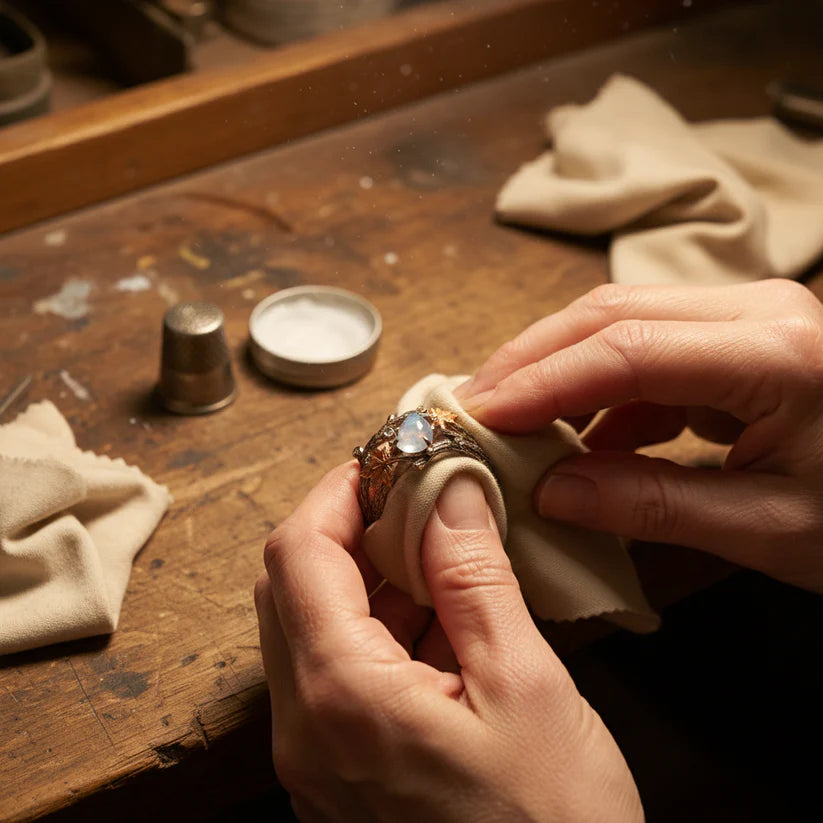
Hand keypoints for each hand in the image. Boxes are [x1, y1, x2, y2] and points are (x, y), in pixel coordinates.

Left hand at [255, 463, 642, 821]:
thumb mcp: (526, 687)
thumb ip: (475, 578)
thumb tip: (449, 488)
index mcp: (341, 700)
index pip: (297, 553)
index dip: (339, 491)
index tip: (390, 461)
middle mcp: (307, 730)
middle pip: (294, 586)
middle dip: (353, 528)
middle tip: (421, 501)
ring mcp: (318, 757)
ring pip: (316, 627)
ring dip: (372, 578)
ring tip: (445, 556)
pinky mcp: (342, 773)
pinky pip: (339, 673)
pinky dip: (382, 629)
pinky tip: (446, 620)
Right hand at [456, 279, 822, 591]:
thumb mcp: (772, 529)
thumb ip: (656, 506)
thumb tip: (552, 492)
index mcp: (778, 353)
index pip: (626, 350)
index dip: (540, 383)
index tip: (478, 416)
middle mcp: (758, 310)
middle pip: (610, 313)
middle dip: (530, 360)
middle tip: (471, 407)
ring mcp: (748, 315)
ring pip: (620, 321)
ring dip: (557, 370)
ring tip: (506, 421)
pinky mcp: (738, 336)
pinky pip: (646, 349)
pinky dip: (598, 391)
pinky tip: (576, 438)